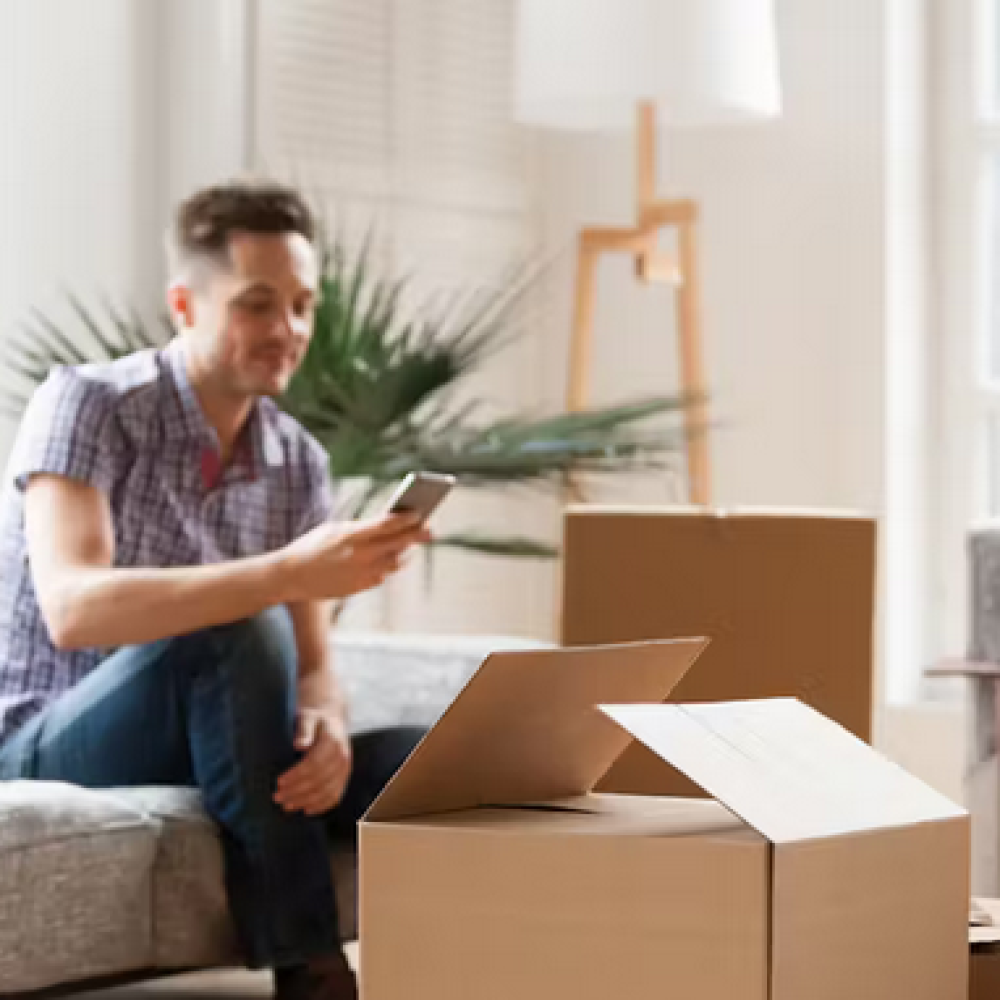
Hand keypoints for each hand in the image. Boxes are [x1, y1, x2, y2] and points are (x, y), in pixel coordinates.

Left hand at [275, 708, 352, 815]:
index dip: (296, 776)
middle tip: (277, 797)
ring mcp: (345, 768)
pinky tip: (307, 810)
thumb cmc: (315, 717)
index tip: (279, 782)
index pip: (314, 764)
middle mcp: (343, 757)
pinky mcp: (345, 776)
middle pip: (319, 781)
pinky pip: (336, 796)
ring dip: (306, 801)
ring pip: (327, 791)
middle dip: (296, 791)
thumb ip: (304, 729)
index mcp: (333, 742)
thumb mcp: (307, 716)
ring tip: (287, 805)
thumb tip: (299, 745)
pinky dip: (322, 806)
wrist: (332, 717)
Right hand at [281, 512, 431, 602]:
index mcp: (352, 535)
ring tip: (412, 545)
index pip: (387, 525)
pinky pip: (381, 575)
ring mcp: (361, 573)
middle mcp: (360, 555)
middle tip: (431, 529)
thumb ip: (360, 528)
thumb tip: (386, 526)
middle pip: (398, 543)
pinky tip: (391, 559)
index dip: (407, 518)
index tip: (420, 512)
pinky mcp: (359, 587)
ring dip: (405, 552)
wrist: (291, 576)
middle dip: (417, 535)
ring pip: (394, 562)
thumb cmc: (312, 546)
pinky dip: (387, 566)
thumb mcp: (334, 529)